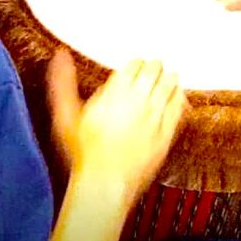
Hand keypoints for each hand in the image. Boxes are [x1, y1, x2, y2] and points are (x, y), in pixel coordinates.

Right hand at [47, 49, 185, 199]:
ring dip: (167, 78)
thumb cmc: (84, 153)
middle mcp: (139, 98)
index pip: (135, 63)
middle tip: (151, 71)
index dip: (135, 64)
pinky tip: (174, 98)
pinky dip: (178, 96)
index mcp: (116, 91)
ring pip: (170, 82)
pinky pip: (180, 104)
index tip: (133, 69)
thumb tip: (61, 57)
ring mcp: (155, 114)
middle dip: (153, 67)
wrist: (105, 184)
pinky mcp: (166, 132)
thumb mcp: (66, 116)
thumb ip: (63, 84)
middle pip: (155, 68)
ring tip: (164, 80)